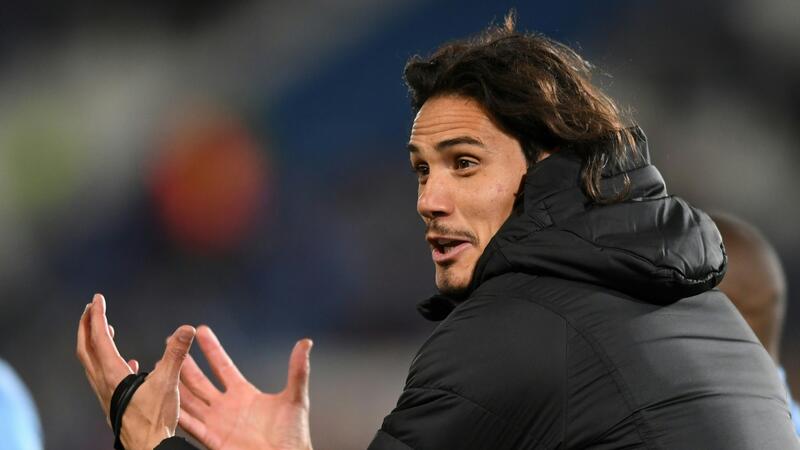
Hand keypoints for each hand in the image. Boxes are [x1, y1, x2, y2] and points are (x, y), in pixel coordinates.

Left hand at [76, 294, 195, 449]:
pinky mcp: (112, 402)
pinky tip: (126, 363)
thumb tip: (187, 329)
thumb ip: (176, 354)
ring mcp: (104, 394)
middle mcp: (102, 382)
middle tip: (90, 308)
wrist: (148, 447)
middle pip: (85, 348)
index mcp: (112, 373)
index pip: (99, 338)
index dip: (97, 316)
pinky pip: (102, 376)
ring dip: (93, 342)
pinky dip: (108, 361)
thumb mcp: (168, 383)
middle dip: (86, 326)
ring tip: (104, 330)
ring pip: (90, 363)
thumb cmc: (155, 419)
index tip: (97, 299)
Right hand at [178, 325, 312, 449]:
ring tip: (162, 366)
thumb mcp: (296, 398)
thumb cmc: (293, 435)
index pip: (223, 366)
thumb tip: (305, 343)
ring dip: (176, 384)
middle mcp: (227, 406)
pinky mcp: (213, 440)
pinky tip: (166, 401)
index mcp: (244, 394)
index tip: (201, 330)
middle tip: (172, 342)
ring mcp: (218, 422)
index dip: (212, 349)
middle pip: (200, 381)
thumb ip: (297, 370)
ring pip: (190, 399)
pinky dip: (177, 413)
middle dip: (186, 362)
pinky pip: (190, 424)